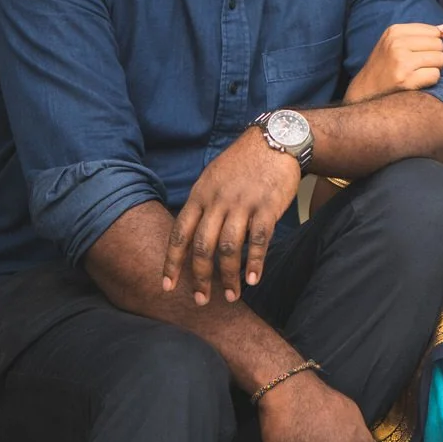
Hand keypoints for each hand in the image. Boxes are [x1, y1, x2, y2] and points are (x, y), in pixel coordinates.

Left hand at [162, 129, 299, 304]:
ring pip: (229, 247)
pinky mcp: (267, 206)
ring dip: (228, 276)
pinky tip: (252, 279)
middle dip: (199, 277)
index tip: (167, 286)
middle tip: (201, 300)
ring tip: (230, 296)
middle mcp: (217, 201)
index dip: (172, 262)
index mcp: (200, 195)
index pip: (179, 233)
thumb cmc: (242, 163)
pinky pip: (258, 240)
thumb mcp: (212, 178)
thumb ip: (202, 206)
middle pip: (202, 246)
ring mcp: (243, 203)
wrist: (275, 140)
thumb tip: (191, 237)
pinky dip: (254, 262)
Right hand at [346, 21, 442, 103]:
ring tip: (419, 72)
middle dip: (435, 56)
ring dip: (435, 68)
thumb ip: (423, 34)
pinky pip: (435, 75)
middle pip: (439, 45)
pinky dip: (431, 80)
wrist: (365, 89)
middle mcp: (397, 44)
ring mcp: (401, 62)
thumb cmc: (385, 64)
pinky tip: (417, 81)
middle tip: (419, 64)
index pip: (433, 31)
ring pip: (440, 59)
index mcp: (394, 31)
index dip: (432, 44)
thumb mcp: (396, 42)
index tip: (418, 52)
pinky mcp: (406, 80)